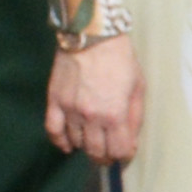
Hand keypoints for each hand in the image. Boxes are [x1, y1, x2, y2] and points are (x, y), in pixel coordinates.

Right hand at [45, 31, 143, 165]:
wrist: (92, 35)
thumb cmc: (120, 58)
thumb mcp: (138, 87)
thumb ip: (135, 118)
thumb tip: (131, 142)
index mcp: (115, 113)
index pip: (119, 150)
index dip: (124, 156)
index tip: (125, 153)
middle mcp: (91, 116)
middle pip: (96, 151)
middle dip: (105, 157)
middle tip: (109, 154)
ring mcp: (70, 109)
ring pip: (76, 142)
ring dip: (86, 147)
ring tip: (93, 142)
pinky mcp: (54, 100)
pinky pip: (53, 130)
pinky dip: (60, 142)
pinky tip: (68, 145)